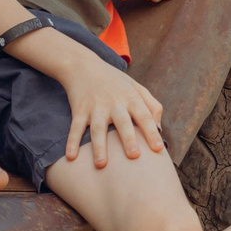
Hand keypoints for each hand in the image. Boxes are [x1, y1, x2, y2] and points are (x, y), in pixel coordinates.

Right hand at [57, 45, 166, 168]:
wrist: (83, 65)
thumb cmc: (115, 81)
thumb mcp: (137, 87)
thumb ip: (152, 105)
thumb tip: (160, 128)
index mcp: (131, 99)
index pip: (145, 116)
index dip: (151, 132)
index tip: (158, 149)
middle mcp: (114, 103)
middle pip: (122, 123)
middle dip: (128, 139)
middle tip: (133, 156)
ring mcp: (95, 107)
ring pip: (97, 128)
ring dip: (99, 146)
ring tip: (101, 164)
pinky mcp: (79, 109)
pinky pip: (75, 127)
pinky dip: (72, 142)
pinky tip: (70, 157)